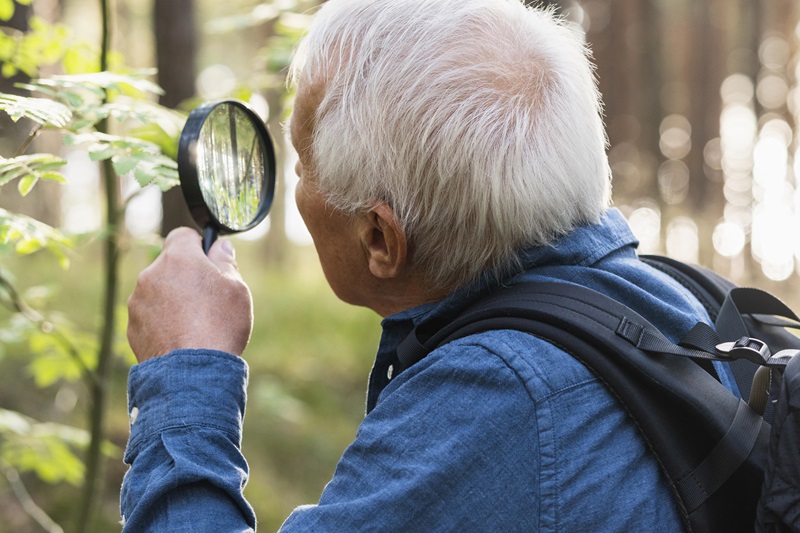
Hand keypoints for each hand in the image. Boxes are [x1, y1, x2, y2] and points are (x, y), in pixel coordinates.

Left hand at [127, 227, 252, 362]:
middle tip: (207, 298)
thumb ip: (226, 262)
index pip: (182, 235)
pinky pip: (149, 315)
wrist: (193, 373)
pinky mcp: (132, 327)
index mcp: (178, 258)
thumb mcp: (236, 288)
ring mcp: (138, 302)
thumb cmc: (220, 326)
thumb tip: (219, 247)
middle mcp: (151, 274)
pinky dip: (162, 321)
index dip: (198, 246)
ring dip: (172, 299)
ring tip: (195, 323)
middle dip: (186, 276)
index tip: (209, 262)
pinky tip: (181, 337)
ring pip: (158, 291)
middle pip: (169, 265)